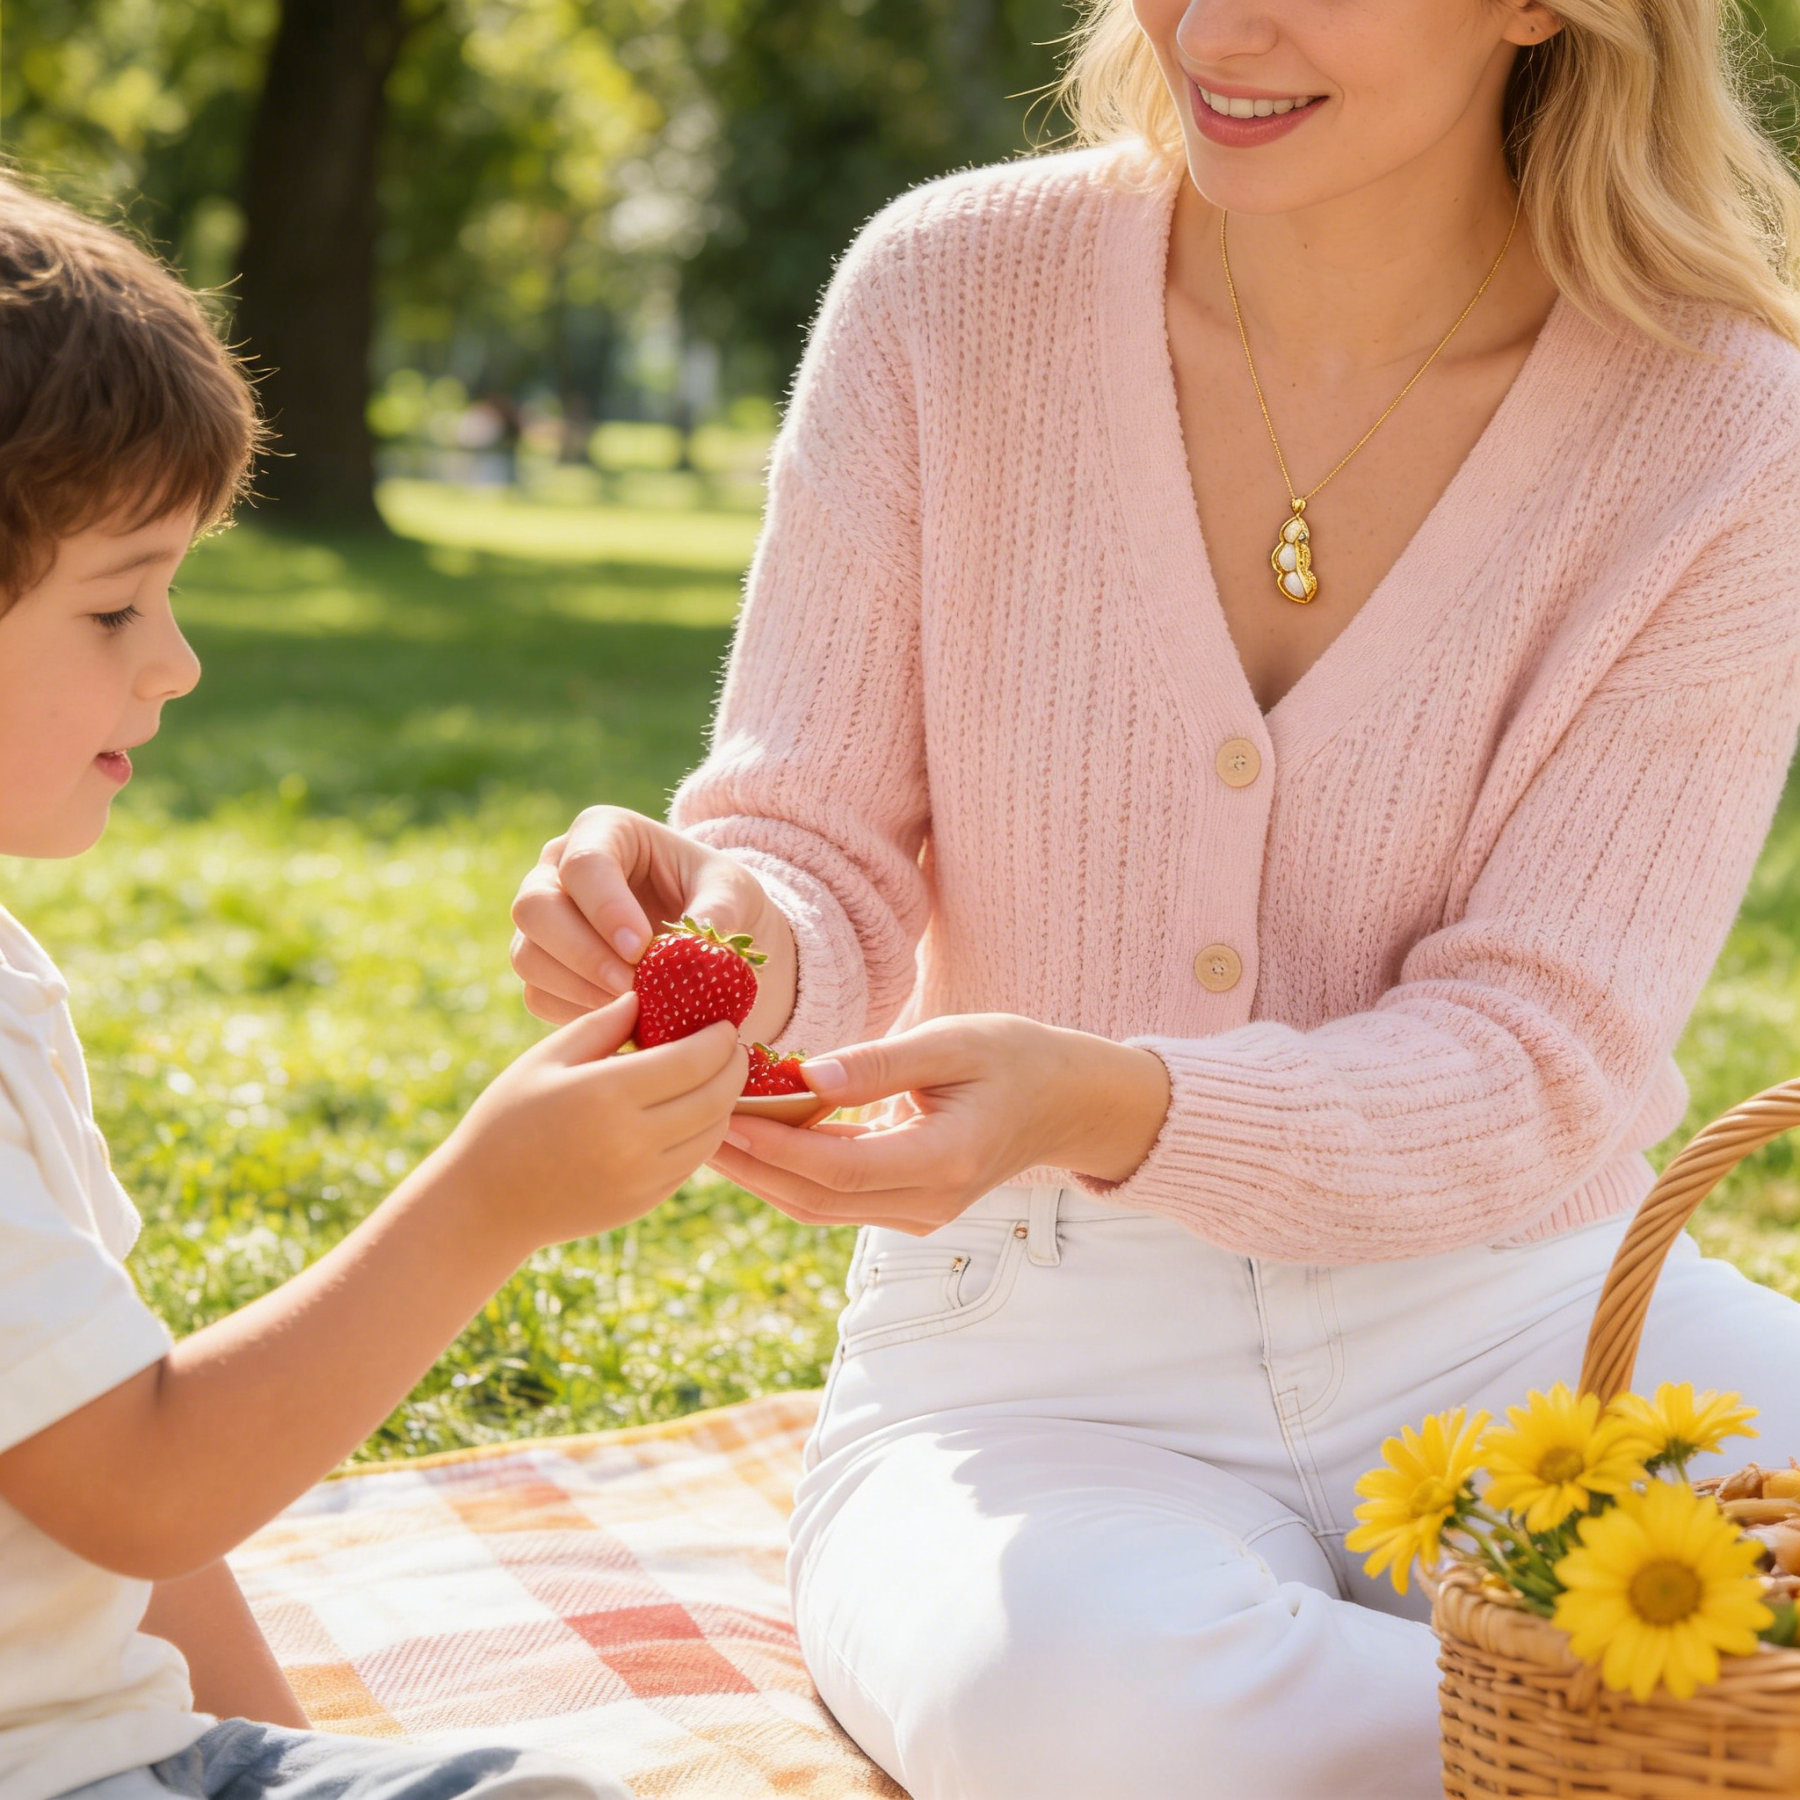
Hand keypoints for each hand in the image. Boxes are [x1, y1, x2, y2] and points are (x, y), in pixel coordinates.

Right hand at [442, 992, 747, 1253]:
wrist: (487, 1203)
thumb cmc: (508, 1118)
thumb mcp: (546, 1059)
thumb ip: (601, 1024)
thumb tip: (646, 995)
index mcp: (607, 1094)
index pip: (694, 1060)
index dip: (719, 1038)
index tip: (724, 1022)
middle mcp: (633, 1140)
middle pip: (716, 1096)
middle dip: (735, 1065)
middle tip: (733, 1046)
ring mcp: (643, 1177)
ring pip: (714, 1132)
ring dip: (727, 1100)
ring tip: (720, 1075)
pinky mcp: (646, 1201)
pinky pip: (694, 1161)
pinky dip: (706, 1132)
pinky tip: (697, 1110)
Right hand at [510, 805, 795, 1042]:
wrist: (712, 941)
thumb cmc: (720, 900)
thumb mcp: (734, 893)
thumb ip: (718, 910)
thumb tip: (692, 946)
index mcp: (604, 832)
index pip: (584, 863)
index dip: (607, 909)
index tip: (642, 949)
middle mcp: (558, 869)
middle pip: (534, 907)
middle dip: (583, 954)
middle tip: (632, 987)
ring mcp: (544, 921)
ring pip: (527, 955)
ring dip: (578, 989)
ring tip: (634, 1008)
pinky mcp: (543, 968)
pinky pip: (538, 995)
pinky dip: (576, 1014)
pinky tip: (621, 1021)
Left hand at [707, 1013, 1169, 1235]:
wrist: (1065, 1101)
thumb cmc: (1014, 1056)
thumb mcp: (954, 1041)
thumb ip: (881, 1063)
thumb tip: (806, 1077)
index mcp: (946, 1160)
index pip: (840, 1166)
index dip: (776, 1147)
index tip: (722, 1114)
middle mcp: (930, 1202)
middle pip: (816, 1198)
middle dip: (750, 1166)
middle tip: (689, 1123)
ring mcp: (920, 1214)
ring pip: (819, 1207)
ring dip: (761, 1174)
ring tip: (706, 1131)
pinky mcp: (909, 1209)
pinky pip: (836, 1199)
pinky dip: (791, 1172)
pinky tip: (756, 1139)